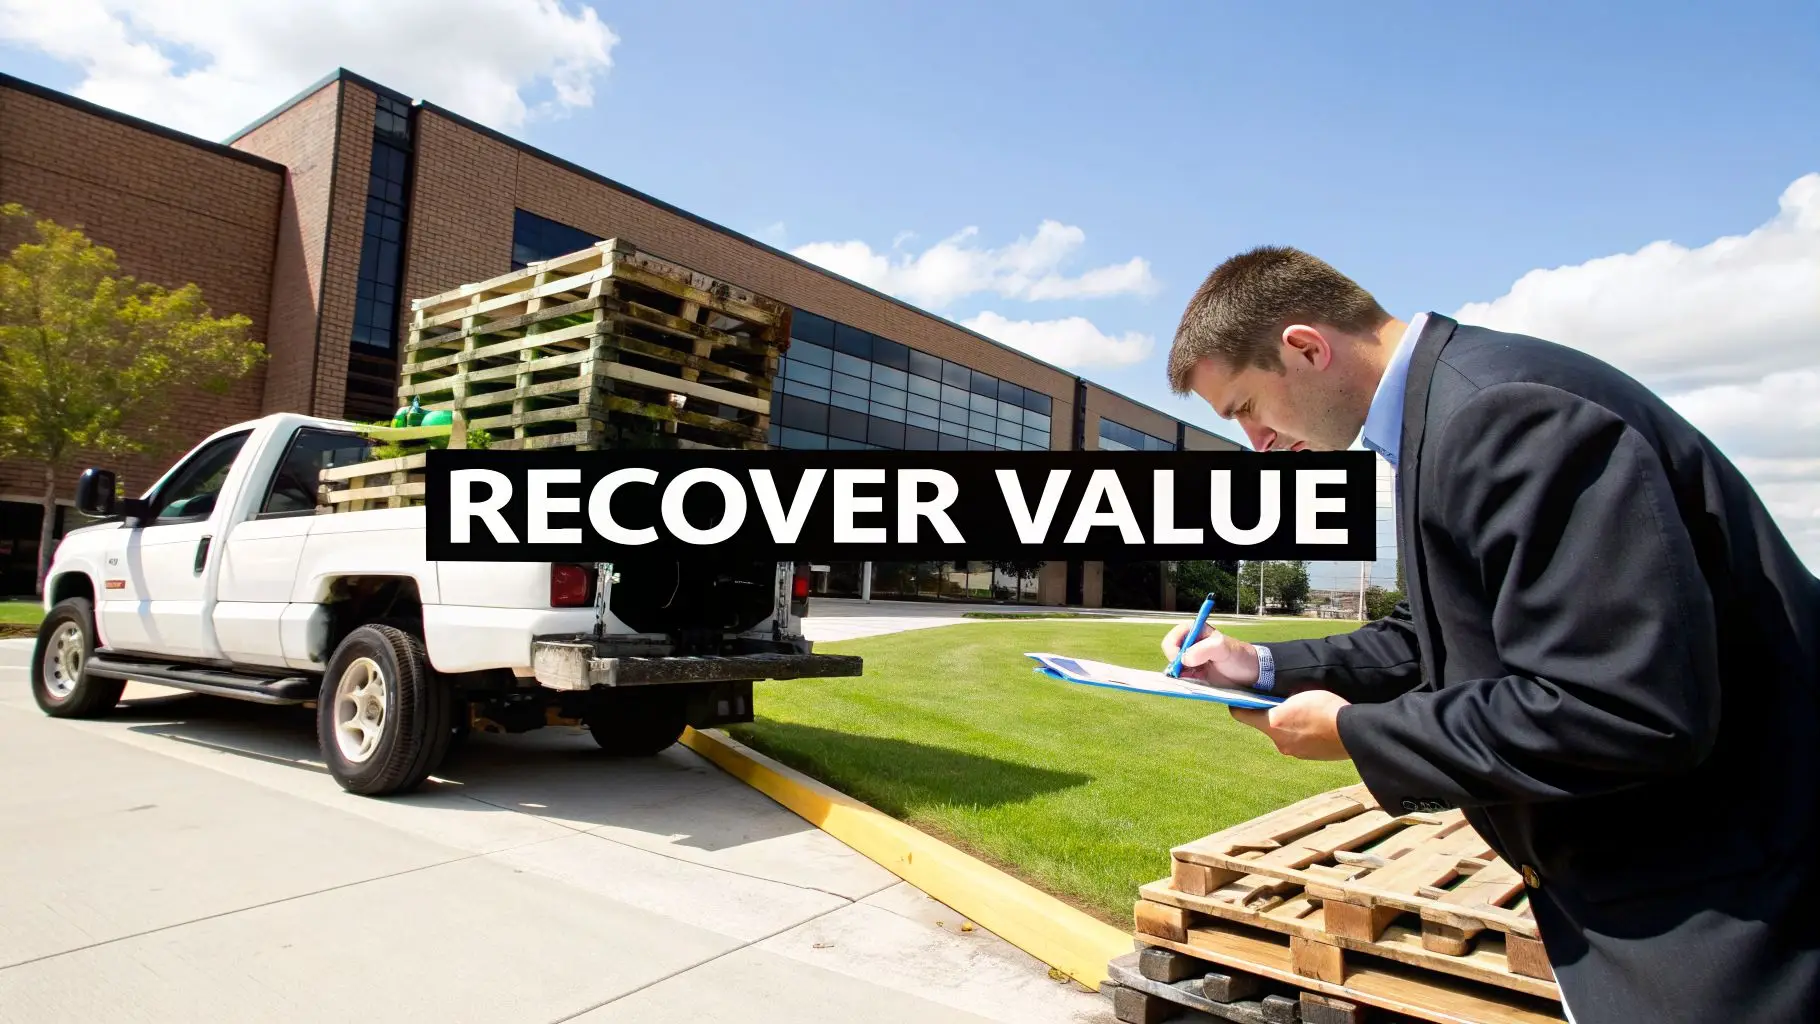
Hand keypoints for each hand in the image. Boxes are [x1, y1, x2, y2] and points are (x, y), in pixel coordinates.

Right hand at [1161, 621, 1260, 689]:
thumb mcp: (1223, 648)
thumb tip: (1184, 659)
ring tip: (1197, 677)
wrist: (1251, 672)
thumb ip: (1204, 649)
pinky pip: (1182, 678)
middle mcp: (1190, 645)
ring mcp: (1192, 660)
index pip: (1172, 639)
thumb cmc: (1239, 656)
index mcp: (1194, 632)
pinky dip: (1185, 682)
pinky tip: (1198, 682)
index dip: (1173, 650)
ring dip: (1180, 675)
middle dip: (1176, 665)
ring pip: (1174, 668)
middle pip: (1170, 655)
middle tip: (1190, 672)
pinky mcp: (1195, 674)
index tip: (1181, 661)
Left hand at [1229, 690, 1352, 760]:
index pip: (1241, 714)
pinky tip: (1317, 725)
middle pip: (1266, 725)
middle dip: (1272, 714)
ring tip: (1306, 713)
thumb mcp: (1299, 695)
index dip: (1239, 704)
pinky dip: (1303, 734)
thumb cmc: (1326, 708)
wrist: (1353, 731)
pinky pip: (1299, 742)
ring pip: (1284, 734)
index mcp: (1272, 724)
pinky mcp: (1308, 757)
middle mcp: (1279, 742)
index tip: (1241, 697)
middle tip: (1284, 701)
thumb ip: (1281, 700)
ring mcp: (1294, 752)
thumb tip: (1274, 701)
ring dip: (1290, 725)